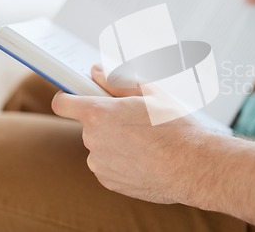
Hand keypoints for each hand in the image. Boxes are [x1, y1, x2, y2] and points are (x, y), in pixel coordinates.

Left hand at [51, 89, 209, 203]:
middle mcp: (93, 140)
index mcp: (99, 114)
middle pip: (90, 125)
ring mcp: (99, 163)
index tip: (78, 97)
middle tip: (136, 120)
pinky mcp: (109, 182)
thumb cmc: (175, 128)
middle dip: (107, 121)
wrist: (192, 167)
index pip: (63, 103)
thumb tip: (96, 72)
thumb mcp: (151, 93)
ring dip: (116, 142)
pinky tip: (145, 158)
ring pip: (101, 146)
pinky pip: (108, 165)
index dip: (69, 98)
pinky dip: (122, 161)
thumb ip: (117, 81)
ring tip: (146, 142)